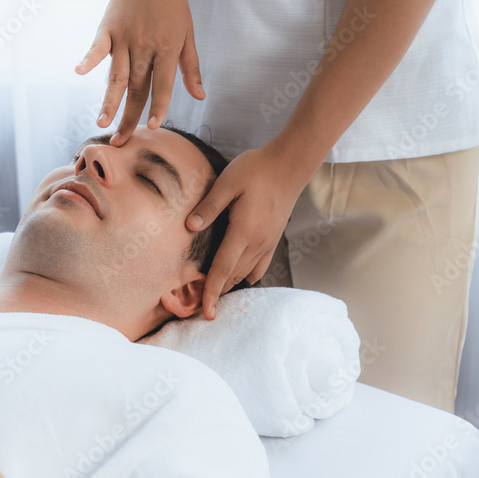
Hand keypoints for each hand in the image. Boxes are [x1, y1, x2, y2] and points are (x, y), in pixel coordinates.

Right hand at [75, 0, 203, 146]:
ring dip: (108, 100)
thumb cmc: (171, 3)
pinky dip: (89, 58)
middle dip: (129, 116)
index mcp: (167, 48)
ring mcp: (125, 37)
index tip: (151, 127)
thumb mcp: (187, 33)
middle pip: (136, 87)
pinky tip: (80, 71)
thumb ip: (190, 67)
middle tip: (120, 141)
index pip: (162, 84)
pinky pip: (98, 47)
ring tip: (101, 122)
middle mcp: (145, 45)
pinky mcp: (107, 28)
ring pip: (116, 75)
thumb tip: (200, 96)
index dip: (158, 106)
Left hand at [186, 144, 311, 318]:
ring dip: (228, 285)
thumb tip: (190, 226)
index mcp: (243, 231)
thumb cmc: (256, 170)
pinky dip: (245, 276)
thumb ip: (208, 206)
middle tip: (198, 306)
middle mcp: (257, 243)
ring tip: (212, 294)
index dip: (212, 292)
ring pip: (245, 274)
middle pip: (232, 277)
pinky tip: (235, 277)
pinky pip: (258, 267)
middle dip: (216, 293)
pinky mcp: (272, 239)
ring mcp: (267, 243)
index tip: (205, 312)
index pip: (223, 269)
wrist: (289, 165)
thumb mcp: (226, 183)